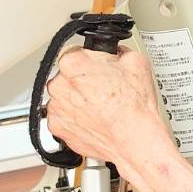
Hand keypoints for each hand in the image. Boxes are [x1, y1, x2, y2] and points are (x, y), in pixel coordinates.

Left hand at [45, 46, 167, 174]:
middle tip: (104, 89)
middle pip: (67, 75)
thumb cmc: (134, 107)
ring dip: (78, 99)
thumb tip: (114, 53)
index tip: (100, 69)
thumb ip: (117, 51)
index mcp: (74, 63)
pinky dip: (75, 117)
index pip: (75, 52)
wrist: (134, 139)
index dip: (91, 60)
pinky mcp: (57, 127)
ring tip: (101, 106)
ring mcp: (55, 107)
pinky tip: (94, 118)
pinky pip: (63, 116)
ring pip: (64, 96)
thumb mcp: (137, 62)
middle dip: (83, 80)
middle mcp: (59, 84)